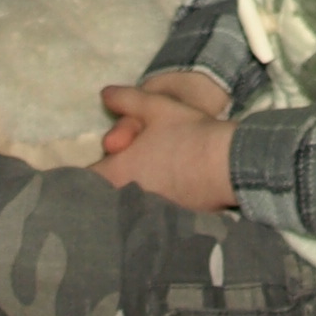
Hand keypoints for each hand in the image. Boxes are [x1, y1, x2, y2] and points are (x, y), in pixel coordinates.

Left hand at [93, 80, 237, 208]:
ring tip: (144, 181)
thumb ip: (126, 100)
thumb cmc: (188, 133)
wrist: (229, 164)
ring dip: (130, 196)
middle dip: (107, 186)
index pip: (86, 179)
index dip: (86, 173)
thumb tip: (104, 94)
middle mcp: (127, 198)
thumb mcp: (156, 106)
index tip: (94, 166)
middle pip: (106, 195)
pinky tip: (165, 194)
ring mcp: (150, 213)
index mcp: (117, 172)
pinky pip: (151, 215)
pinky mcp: (171, 220)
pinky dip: (152, 208)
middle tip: (120, 172)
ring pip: (129, 206)